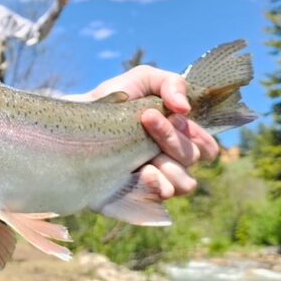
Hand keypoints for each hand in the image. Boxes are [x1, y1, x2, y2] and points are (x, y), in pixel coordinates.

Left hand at [84, 66, 218, 197]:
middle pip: (193, 160)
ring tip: (144, 151)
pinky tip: (139, 171)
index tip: (171, 114)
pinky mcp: (133, 197)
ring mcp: (153, 182)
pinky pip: (157, 200)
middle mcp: (170, 162)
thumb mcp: (141, 80)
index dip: (197, 134)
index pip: (206, 147)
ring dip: (168, 165)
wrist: (74, 119)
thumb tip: (184, 107)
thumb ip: (171, 83)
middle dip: (172, 138)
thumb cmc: (111, 101)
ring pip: (183, 184)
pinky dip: (153, 184)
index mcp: (177, 139)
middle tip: (146, 119)